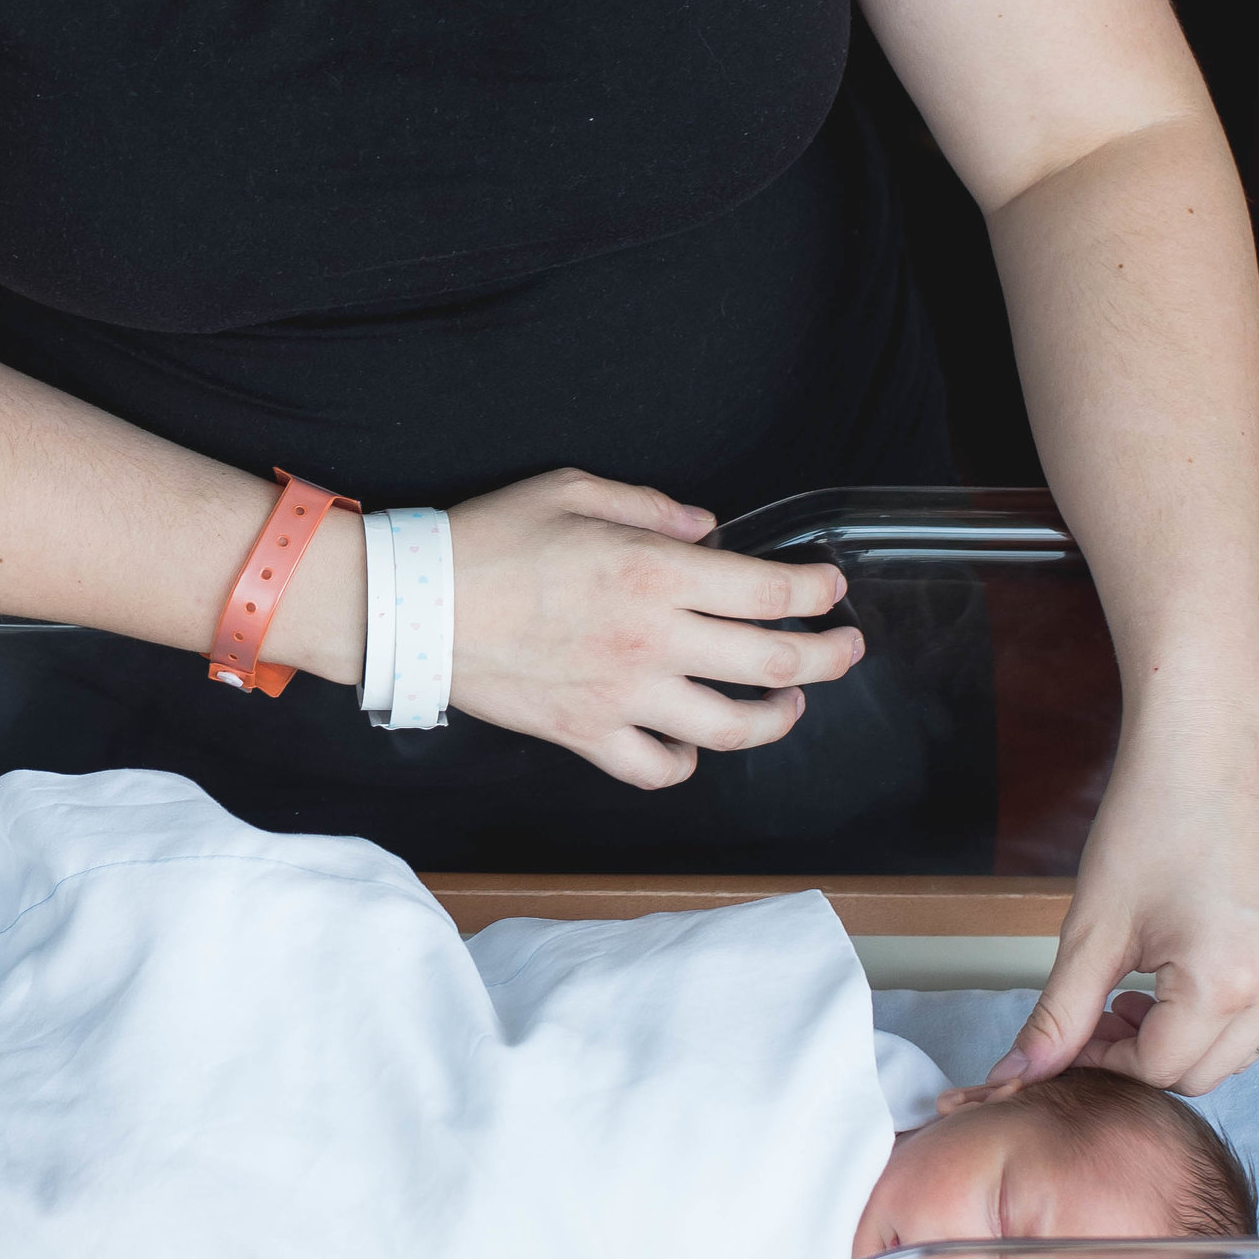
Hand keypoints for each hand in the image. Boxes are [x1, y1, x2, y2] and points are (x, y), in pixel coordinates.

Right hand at [445, 468, 864, 788]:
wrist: (414, 607)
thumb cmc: (487, 540)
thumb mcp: (571, 490)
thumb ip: (650, 506)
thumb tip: (708, 528)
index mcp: (654, 573)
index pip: (769, 591)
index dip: (816, 590)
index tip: (830, 587)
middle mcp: (652, 640)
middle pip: (774, 663)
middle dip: (828, 656)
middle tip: (844, 648)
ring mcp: (623, 697)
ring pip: (732, 728)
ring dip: (778, 718)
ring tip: (790, 705)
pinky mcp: (588, 736)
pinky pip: (659, 768)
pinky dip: (688, 761)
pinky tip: (693, 741)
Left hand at [981, 704, 1258, 1098]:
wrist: (1207, 751)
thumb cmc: (1149, 822)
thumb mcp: (1093, 927)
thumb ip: (1058, 1014)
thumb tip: (1014, 1075)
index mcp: (1227, 982)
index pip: (1158, 1070)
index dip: (1105, 1058)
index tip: (1078, 1026)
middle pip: (1203, 1072)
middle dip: (1147, 1053)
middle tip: (1109, 1005)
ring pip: (1246, 1053)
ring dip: (1193, 1040)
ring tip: (1151, 987)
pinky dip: (1237, 1018)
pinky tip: (1198, 975)